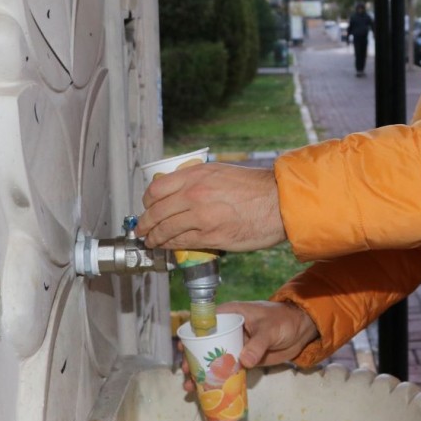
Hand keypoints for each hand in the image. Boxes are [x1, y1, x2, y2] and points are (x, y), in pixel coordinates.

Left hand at [136, 162, 286, 252]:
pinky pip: (181, 243)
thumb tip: (179, 192)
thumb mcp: (220, 172)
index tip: (147, 208)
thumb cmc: (255, 187)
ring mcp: (201, 216)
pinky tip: (167, 247)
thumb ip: (198, 181)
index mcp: (196, 175)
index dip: (147, 202)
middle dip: (144, 224)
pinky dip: (170, 246)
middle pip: (155, 212)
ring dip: (154, 238)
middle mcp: (194, 194)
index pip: (156, 189)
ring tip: (151, 242)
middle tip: (142, 230)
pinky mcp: (211, 236)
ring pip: (165, 230)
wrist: (279, 202)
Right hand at [174, 301, 319, 392]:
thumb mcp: (270, 329)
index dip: (191, 334)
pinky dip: (217, 380)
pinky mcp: (242, 360)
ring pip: (212, 359)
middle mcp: (228, 330)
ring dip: (200, 373)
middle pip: (204, 344)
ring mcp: (234, 346)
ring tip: (190, 387)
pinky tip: (206, 391)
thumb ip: (258, 344)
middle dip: (192, 359)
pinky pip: (226, 370)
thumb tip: (244, 361)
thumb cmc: (283, 321)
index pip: (205, 322)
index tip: (183, 348)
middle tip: (185, 373)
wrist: (300, 330)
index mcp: (230, 315)